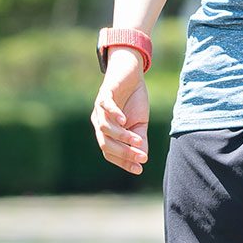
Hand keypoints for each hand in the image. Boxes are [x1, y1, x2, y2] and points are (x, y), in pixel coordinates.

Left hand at [92, 49, 151, 173]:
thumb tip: (143, 158)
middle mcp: (99, 122)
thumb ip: (139, 140)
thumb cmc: (134, 100)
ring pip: (105, 128)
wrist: (131, 74)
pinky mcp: (104, 93)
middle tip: (141, 157)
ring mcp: (100, 108)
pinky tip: (124, 121)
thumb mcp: (140, 123)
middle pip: (106, 144)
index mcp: (106, 132)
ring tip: (137, 140)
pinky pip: (105, 106)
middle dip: (124, 152)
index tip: (140, 169)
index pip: (110, 153)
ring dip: (122, 136)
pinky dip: (114, 114)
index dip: (123, 162)